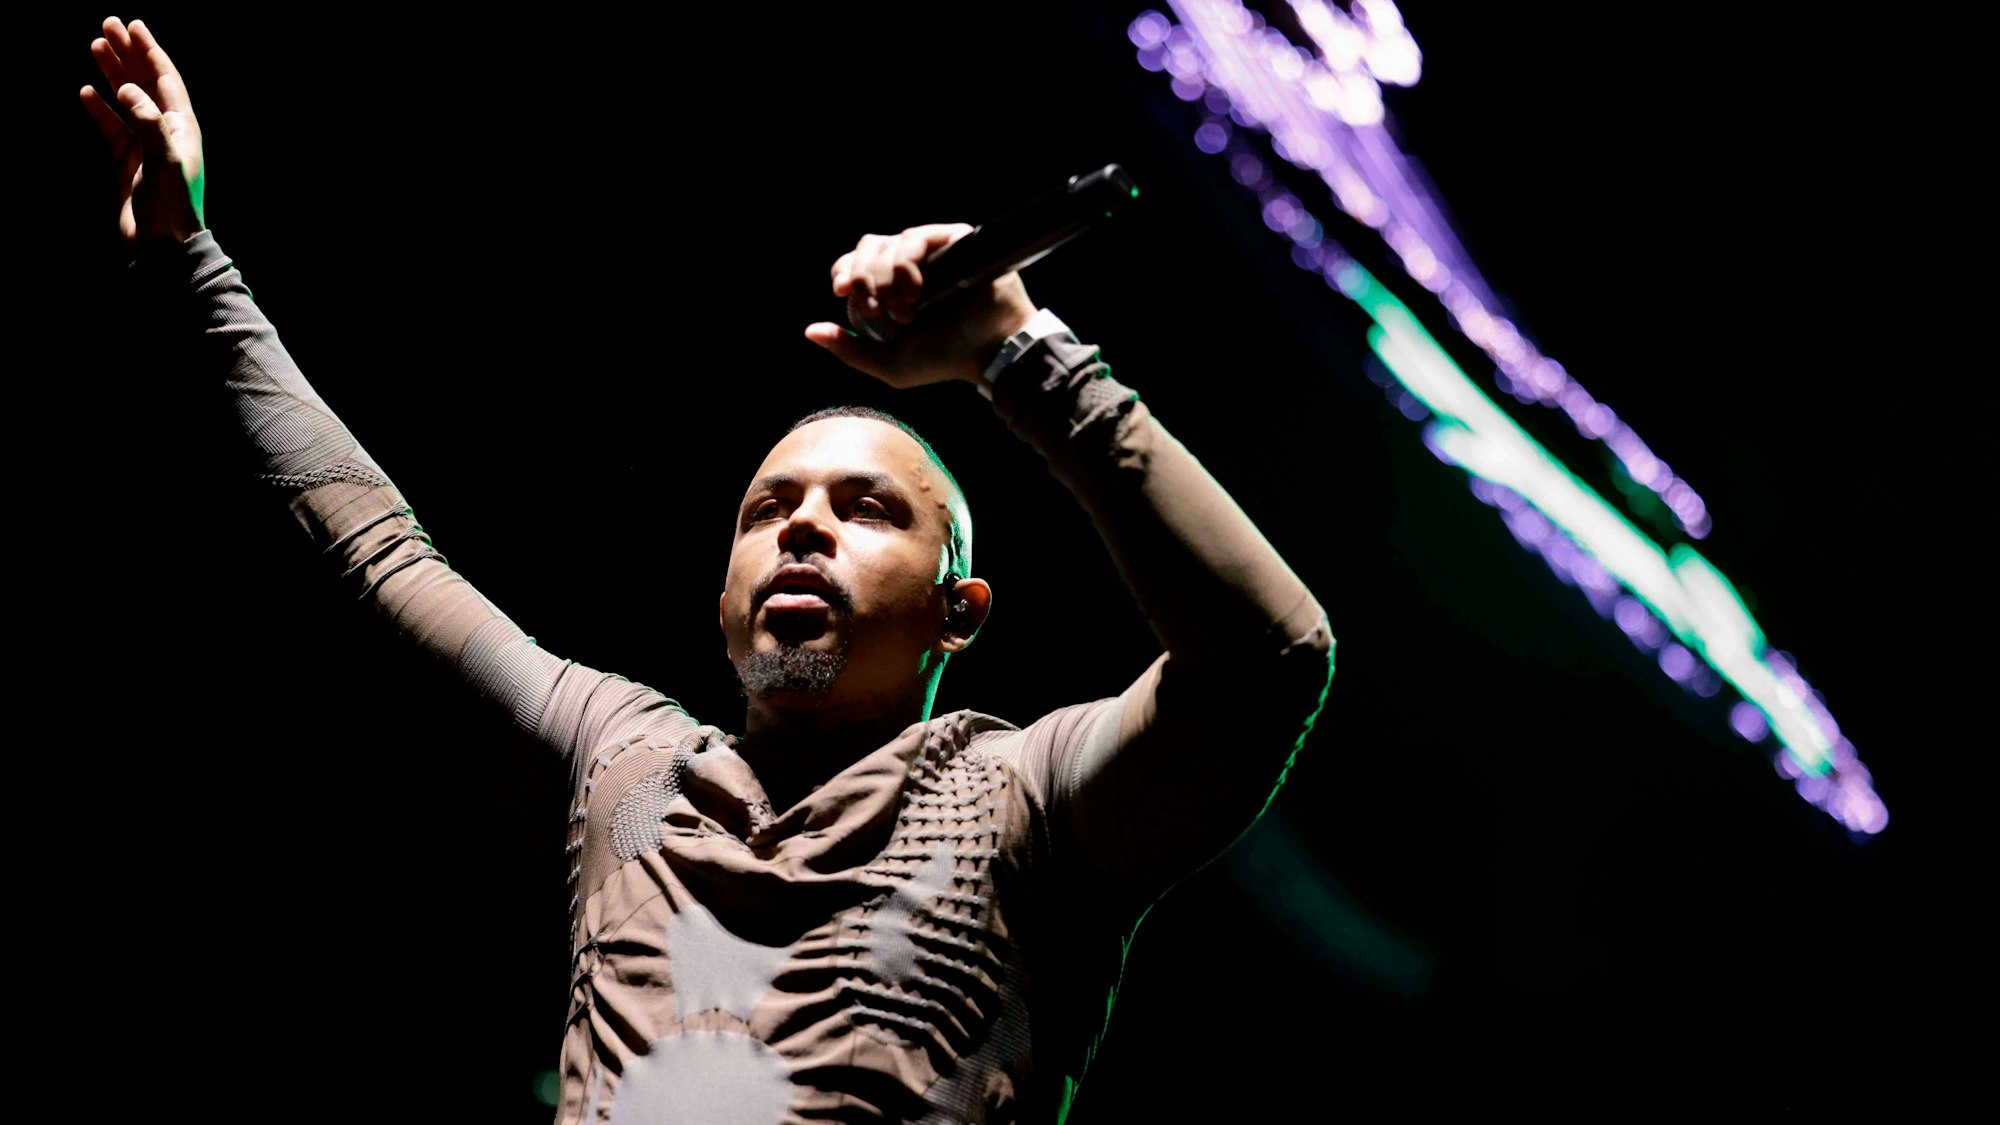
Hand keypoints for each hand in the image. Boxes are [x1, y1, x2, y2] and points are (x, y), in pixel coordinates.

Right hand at [78, 17, 204, 250]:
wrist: (162, 247)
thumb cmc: (170, 207)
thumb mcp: (163, 162)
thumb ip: (148, 122)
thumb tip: (127, 89)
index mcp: (182, 128)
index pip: (165, 80)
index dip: (150, 52)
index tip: (133, 26)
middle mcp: (165, 132)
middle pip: (145, 83)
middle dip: (128, 54)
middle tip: (108, 25)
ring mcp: (145, 146)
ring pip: (126, 101)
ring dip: (112, 74)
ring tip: (95, 45)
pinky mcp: (127, 163)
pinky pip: (112, 128)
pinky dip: (99, 109)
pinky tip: (86, 92)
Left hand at [804, 224, 1037, 388]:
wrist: (989, 353)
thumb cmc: (945, 360)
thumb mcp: (890, 364)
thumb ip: (850, 348)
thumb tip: (810, 331)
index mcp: (891, 286)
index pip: (853, 263)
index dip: (844, 272)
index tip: (841, 292)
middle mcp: (910, 264)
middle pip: (867, 247)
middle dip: (863, 279)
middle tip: (876, 312)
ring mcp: (933, 251)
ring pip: (889, 242)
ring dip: (886, 278)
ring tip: (904, 311)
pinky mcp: (954, 241)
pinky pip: (916, 237)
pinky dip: (906, 264)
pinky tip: (916, 292)